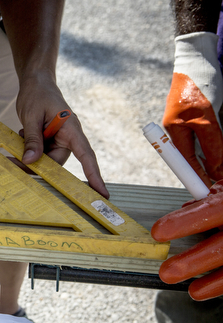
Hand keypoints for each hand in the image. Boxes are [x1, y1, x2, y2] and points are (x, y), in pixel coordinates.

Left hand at [16, 70, 108, 197]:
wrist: (36, 82)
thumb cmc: (37, 94)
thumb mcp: (32, 116)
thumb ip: (32, 139)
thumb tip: (31, 162)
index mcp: (71, 129)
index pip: (86, 155)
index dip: (94, 175)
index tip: (102, 193)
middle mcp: (68, 137)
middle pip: (56, 162)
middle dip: (36, 165)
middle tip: (13, 160)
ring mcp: (59, 140)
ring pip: (45, 160)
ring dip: (30, 155)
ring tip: (19, 137)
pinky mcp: (49, 140)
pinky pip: (40, 153)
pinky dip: (28, 149)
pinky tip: (22, 134)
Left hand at [152, 180, 222, 300]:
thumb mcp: (220, 186)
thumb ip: (202, 194)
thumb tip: (185, 206)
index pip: (211, 210)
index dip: (185, 221)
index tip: (158, 232)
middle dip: (195, 261)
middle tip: (167, 272)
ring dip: (213, 282)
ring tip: (192, 291)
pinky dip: (220, 285)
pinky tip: (203, 291)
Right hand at [162, 32, 222, 186]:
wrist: (199, 59)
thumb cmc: (199, 85)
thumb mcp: (208, 120)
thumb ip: (213, 146)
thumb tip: (218, 172)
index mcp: (174, 133)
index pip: (185, 164)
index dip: (196, 179)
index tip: (206, 193)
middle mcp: (178, 130)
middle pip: (193, 158)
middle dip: (207, 170)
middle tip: (220, 182)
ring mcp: (187, 123)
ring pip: (203, 148)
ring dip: (214, 156)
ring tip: (221, 167)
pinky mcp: (198, 115)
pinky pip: (205, 137)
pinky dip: (215, 144)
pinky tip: (219, 148)